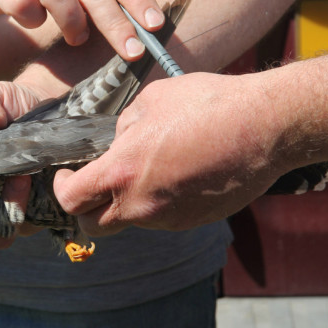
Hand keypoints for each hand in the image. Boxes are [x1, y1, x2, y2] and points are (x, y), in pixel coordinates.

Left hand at [53, 72, 291, 232]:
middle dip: (86, 207)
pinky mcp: (195, 220)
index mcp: (122, 173)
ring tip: (148, 166)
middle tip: (94, 183)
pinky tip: (177, 172)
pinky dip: (159, 201)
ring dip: (127, 201)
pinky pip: (163, 216)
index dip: (61, 187)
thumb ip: (123, 128)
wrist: (266, 126)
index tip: (67, 174)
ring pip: (132, 220)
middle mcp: (142, 205)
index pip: (71, 200)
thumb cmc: (207, 105)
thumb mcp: (150, 102)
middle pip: (93, 226)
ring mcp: (171, 218)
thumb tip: (117, 142)